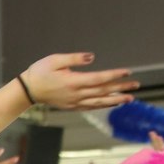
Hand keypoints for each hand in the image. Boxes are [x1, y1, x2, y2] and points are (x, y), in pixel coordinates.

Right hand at [18, 53, 138, 111]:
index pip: (99, 78)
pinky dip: (104, 105)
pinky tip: (113, 103)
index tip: (127, 72)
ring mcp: (75, 102)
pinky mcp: (72, 106)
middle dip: (121, 88)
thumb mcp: (55, 60)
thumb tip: (92, 57)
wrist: (28, 90)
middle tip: (136, 85)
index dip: (114, 75)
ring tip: (130, 99)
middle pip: (103, 91)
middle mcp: (76, 94)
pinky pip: (91, 106)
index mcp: (73, 81)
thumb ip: (75, 58)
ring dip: (116, 100)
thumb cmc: (40, 71)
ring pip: (99, 102)